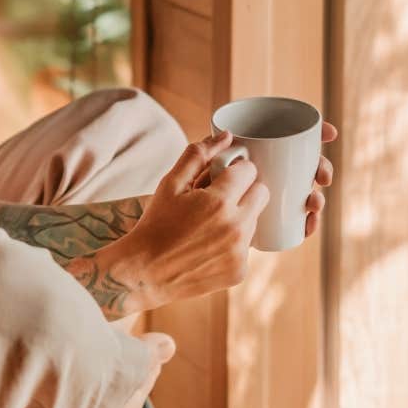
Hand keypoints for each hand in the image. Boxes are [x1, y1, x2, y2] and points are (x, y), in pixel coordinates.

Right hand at [98, 129, 269, 311]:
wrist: (145, 272)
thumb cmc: (156, 224)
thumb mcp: (170, 184)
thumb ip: (199, 155)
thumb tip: (226, 136)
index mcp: (219, 201)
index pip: (249, 170)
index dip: (235, 171)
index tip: (222, 178)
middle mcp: (235, 227)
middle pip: (262, 193)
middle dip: (245, 191)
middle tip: (220, 198)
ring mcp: (240, 252)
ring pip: (256, 220)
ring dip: (240, 217)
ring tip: (210, 225)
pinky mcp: (240, 271)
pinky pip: (248, 248)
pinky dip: (233, 244)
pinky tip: (210, 247)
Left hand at [195, 120, 336, 236]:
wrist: (182, 236)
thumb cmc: (184, 198)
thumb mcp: (191, 174)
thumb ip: (201, 153)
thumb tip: (227, 135)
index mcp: (257, 154)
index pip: (290, 141)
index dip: (314, 134)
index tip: (330, 133)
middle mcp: (269, 173)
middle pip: (302, 167)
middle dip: (320, 167)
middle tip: (322, 176)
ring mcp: (272, 199)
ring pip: (302, 194)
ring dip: (316, 197)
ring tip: (313, 202)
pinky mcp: (270, 223)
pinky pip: (294, 221)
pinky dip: (306, 223)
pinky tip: (308, 224)